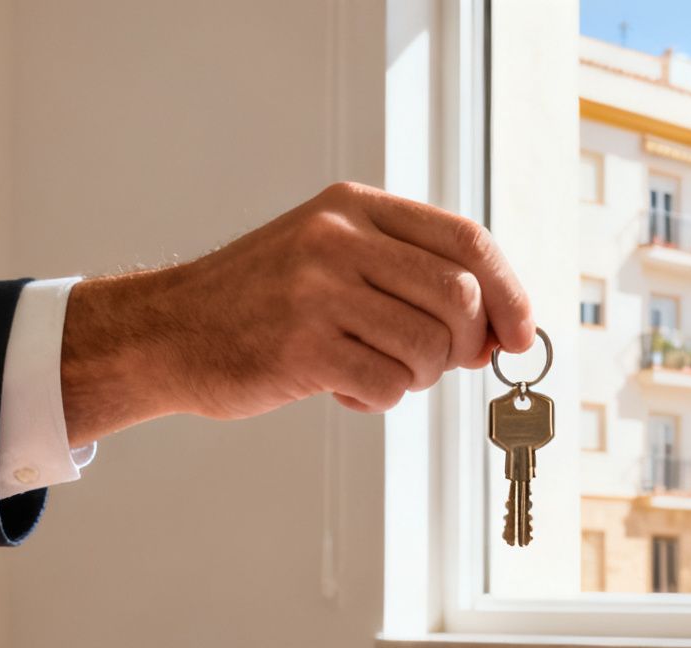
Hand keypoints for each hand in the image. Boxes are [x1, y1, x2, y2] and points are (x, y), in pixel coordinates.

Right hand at [59, 182, 535, 437]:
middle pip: (459, 296)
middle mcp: (337, 238)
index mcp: (354, 207)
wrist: (170, 331)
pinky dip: (380, 397)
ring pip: (429, 347)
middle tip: (443, 364)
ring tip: (377, 370)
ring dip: (418, 376)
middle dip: (466, 344)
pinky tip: (344, 386)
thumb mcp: (334, 257)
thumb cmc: (266, 303)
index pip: (467, 239)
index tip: (520, 334)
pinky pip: (387, 384)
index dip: (510, 291)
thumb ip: (411, 276)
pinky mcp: (302, 347)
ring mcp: (317, 290)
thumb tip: (501, 330)